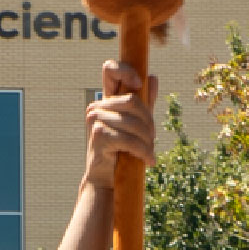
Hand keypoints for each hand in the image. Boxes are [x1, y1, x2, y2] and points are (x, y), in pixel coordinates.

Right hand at [83, 60, 158, 186]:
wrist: (106, 178)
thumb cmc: (120, 151)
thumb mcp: (136, 124)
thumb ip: (144, 102)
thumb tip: (153, 77)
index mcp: (106, 101)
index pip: (110, 70)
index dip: (126, 70)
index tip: (140, 83)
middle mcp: (97, 107)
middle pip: (133, 101)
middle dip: (148, 122)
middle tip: (152, 139)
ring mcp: (95, 120)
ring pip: (133, 122)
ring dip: (147, 140)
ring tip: (150, 153)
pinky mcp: (99, 136)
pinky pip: (129, 139)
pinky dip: (143, 151)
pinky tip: (148, 160)